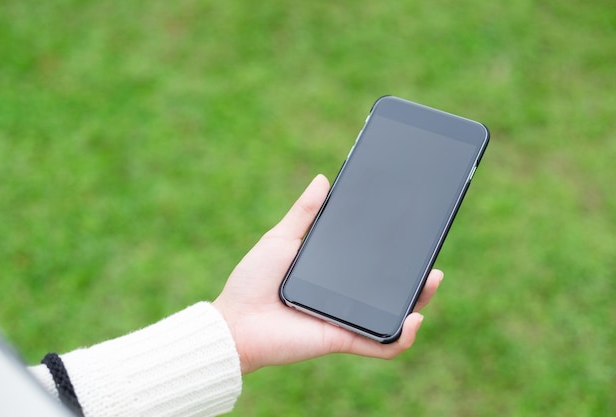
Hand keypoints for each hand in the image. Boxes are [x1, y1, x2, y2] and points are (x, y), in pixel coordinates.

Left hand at [213, 174, 442, 373]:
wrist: (235, 320)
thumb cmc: (253, 280)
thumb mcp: (282, 238)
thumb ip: (304, 212)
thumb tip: (323, 179)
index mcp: (333, 274)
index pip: (372, 263)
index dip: (395, 253)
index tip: (413, 232)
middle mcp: (345, 297)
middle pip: (390, 290)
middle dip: (418, 278)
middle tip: (430, 259)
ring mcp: (347, 319)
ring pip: (393, 317)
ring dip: (419, 302)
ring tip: (432, 280)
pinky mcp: (343, 338)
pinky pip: (380, 345)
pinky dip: (401, 338)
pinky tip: (412, 319)